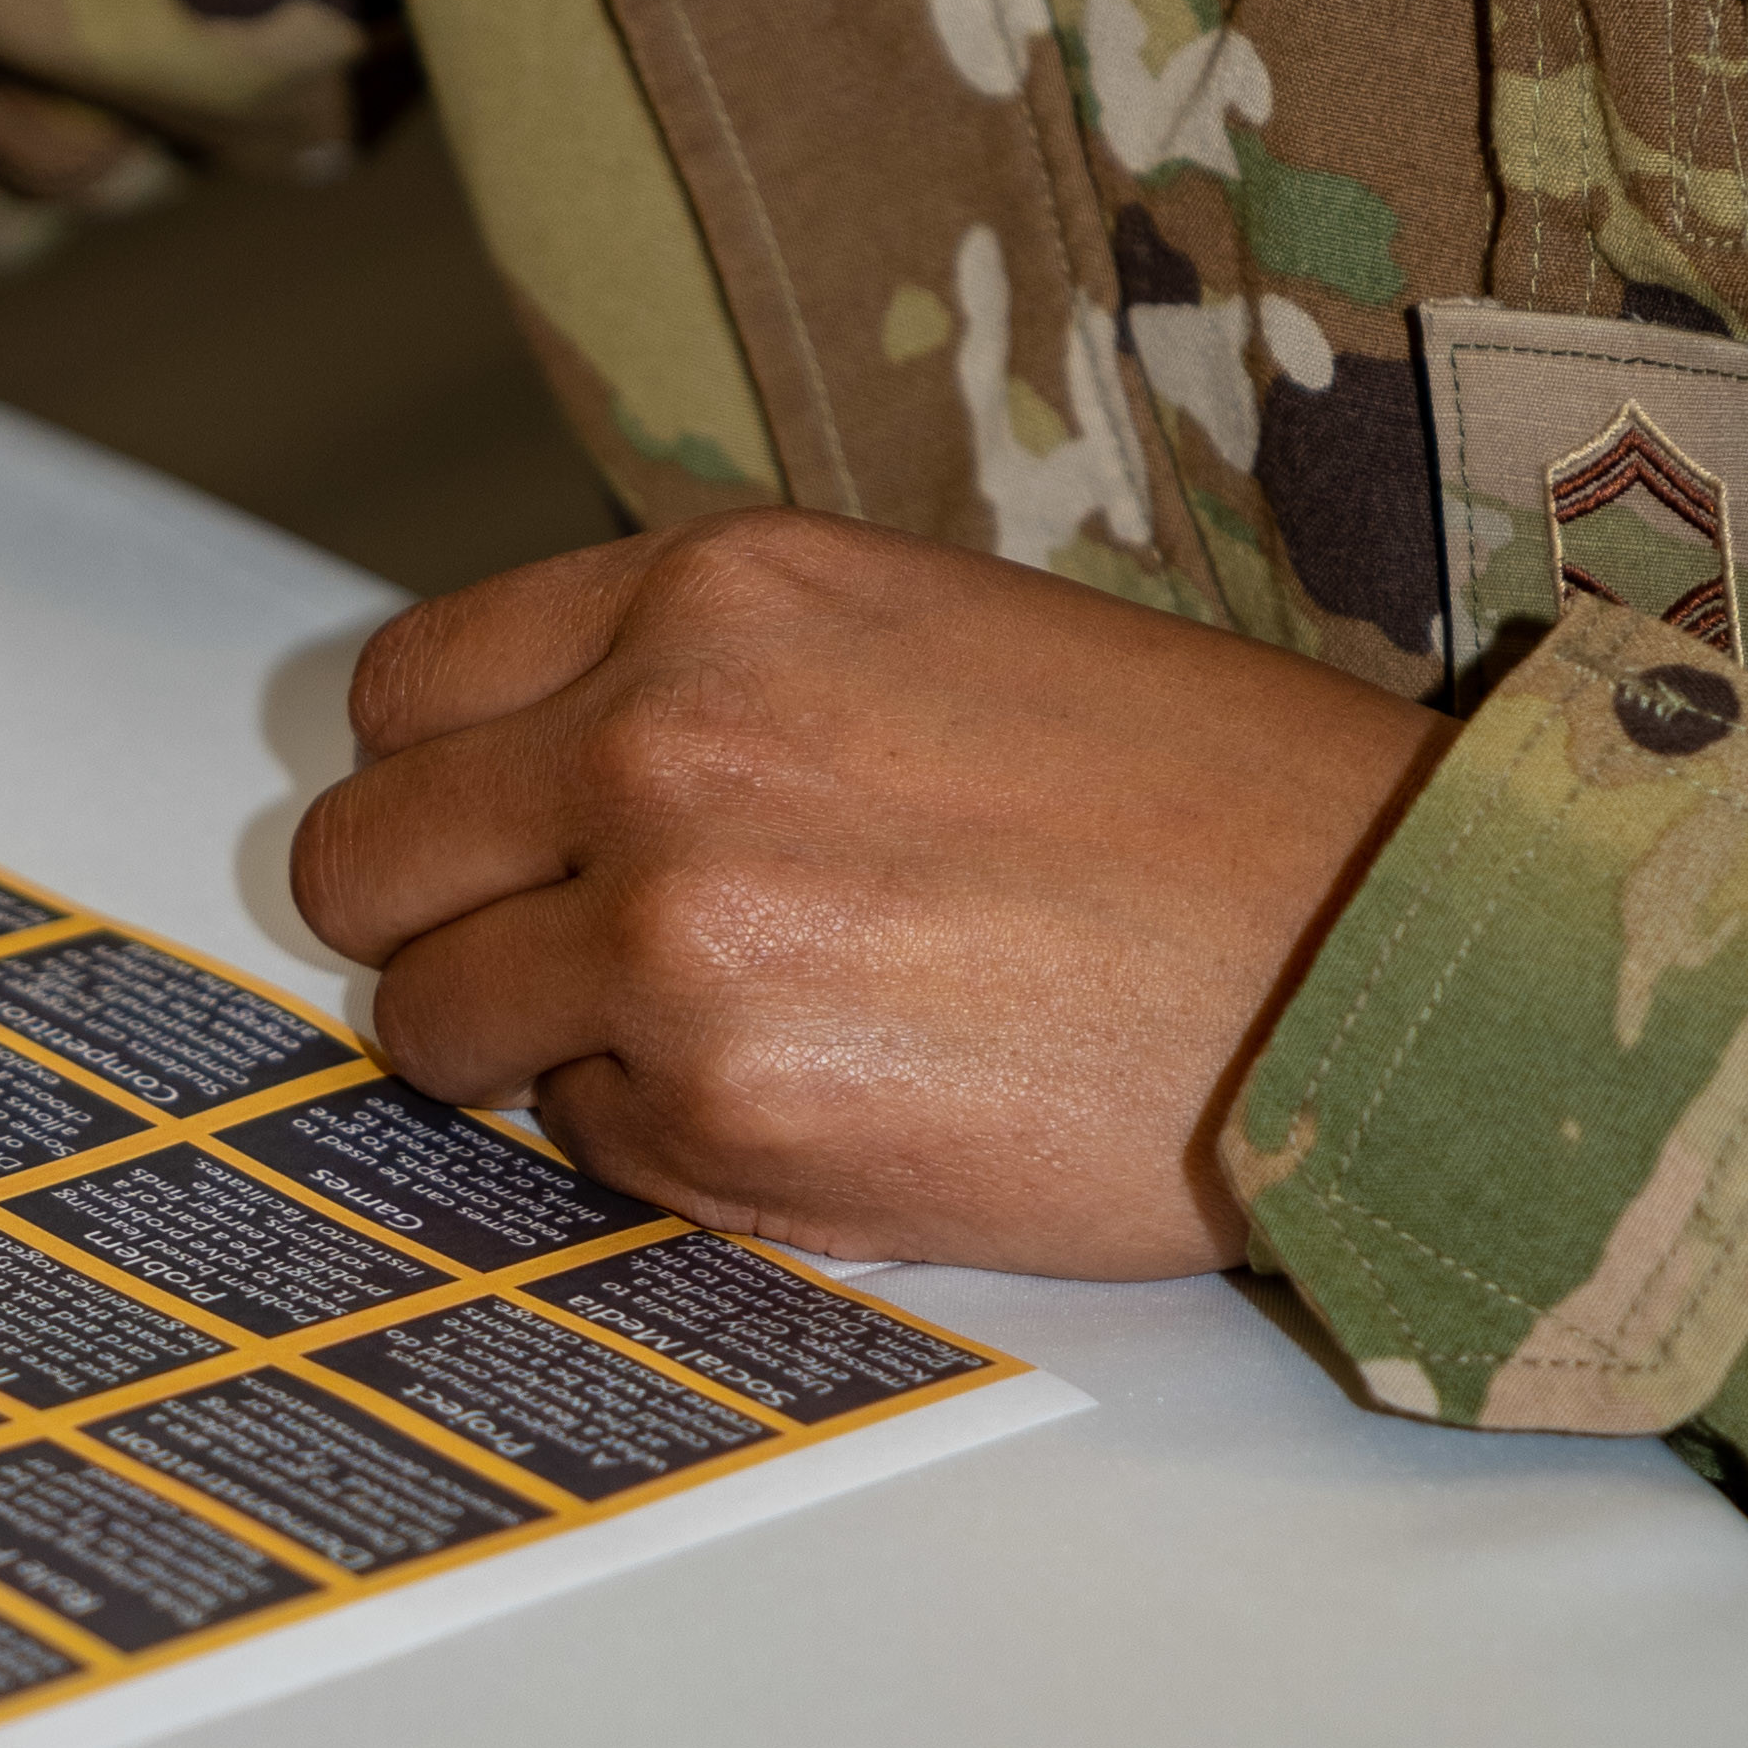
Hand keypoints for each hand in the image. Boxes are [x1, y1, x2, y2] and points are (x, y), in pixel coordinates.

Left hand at [288, 516, 1449, 1275]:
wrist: (1385, 952)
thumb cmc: (1192, 808)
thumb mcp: (915, 638)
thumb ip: (703, 684)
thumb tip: (526, 790)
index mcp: (709, 593)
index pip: (403, 695)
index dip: (444, 792)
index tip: (501, 843)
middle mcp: (659, 736)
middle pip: (362, 864)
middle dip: (440, 930)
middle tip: (563, 970)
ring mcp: (672, 929)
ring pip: (435, 1029)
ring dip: (540, 1057)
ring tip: (726, 1044)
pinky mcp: (723, 1109)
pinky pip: (582, 1154)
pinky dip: (669, 1152)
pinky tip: (831, 1106)